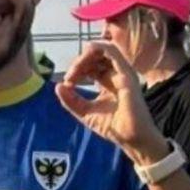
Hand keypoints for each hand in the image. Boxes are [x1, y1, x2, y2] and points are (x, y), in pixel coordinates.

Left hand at [56, 42, 166, 163]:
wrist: (131, 139)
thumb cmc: (114, 127)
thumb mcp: (84, 112)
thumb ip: (71, 100)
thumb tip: (58, 86)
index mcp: (108, 81)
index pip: (91, 65)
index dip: (76, 70)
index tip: (67, 83)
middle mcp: (116, 74)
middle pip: (95, 56)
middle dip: (78, 63)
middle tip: (70, 78)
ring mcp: (122, 72)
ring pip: (102, 50)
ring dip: (84, 56)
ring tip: (75, 71)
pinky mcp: (126, 73)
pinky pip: (112, 51)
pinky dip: (96, 50)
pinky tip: (83, 62)